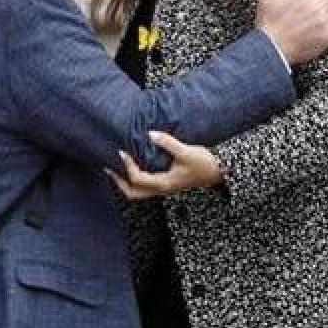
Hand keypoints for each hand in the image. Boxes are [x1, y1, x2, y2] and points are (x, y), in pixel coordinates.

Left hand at [107, 131, 222, 199]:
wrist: (218, 172)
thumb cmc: (204, 164)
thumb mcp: (186, 152)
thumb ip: (167, 143)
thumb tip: (150, 134)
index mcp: (163, 184)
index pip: (137, 179)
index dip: (127, 166)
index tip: (121, 151)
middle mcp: (161, 189)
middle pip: (132, 193)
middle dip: (118, 181)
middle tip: (108, 167)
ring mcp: (163, 188)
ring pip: (138, 191)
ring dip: (125, 181)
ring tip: (117, 166)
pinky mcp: (166, 183)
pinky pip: (145, 185)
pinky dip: (135, 177)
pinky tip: (134, 164)